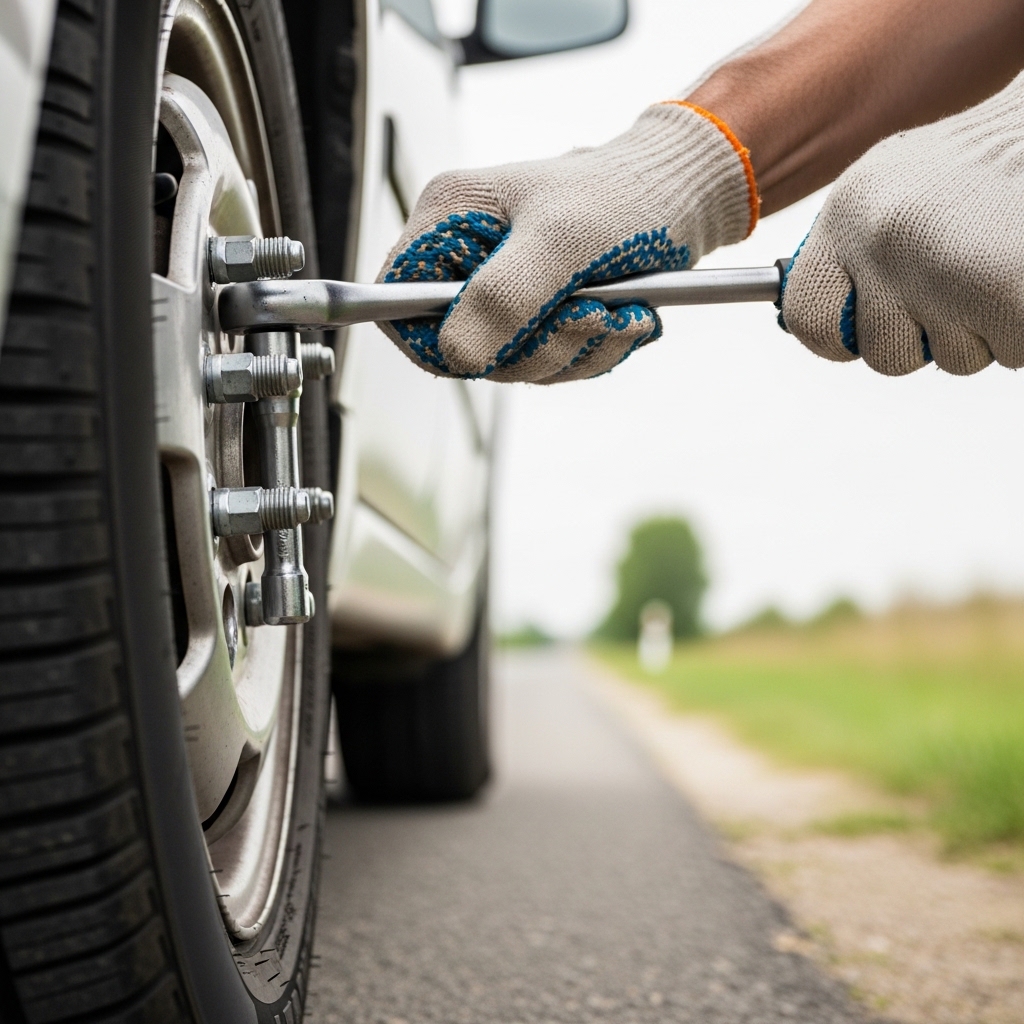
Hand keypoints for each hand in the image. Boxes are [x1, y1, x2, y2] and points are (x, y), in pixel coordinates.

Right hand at [377, 103, 756, 383]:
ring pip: (510, 362)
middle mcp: (467, 258)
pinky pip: (547, 363)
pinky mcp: (536, 313)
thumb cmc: (623, 198)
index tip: (493, 344)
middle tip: (586, 313)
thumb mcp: (561, 242)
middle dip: (533, 346)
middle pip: (459, 345)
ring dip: (572, 350)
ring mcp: (502, 289)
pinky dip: (589, 351)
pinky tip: (619, 318)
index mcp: (450, 219)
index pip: (396, 297)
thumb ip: (503, 297)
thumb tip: (457, 353)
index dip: (431, 336)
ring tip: (614, 311)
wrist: (683, 199)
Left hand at [779, 72, 1023, 375]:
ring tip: (1000, 261)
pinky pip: (1008, 353)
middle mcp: (882, 240)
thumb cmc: (983, 163)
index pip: (806, 318)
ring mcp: (940, 268)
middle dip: (929, 335)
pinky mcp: (1001, 294)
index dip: (839, 337)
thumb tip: (829, 328)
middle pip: (885, 354)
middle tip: (963, 278)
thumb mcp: (894, 189)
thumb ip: (853, 254)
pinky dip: (1023, 329)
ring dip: (984, 328)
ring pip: (953, 358)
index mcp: (848, 213)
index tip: (871, 323)